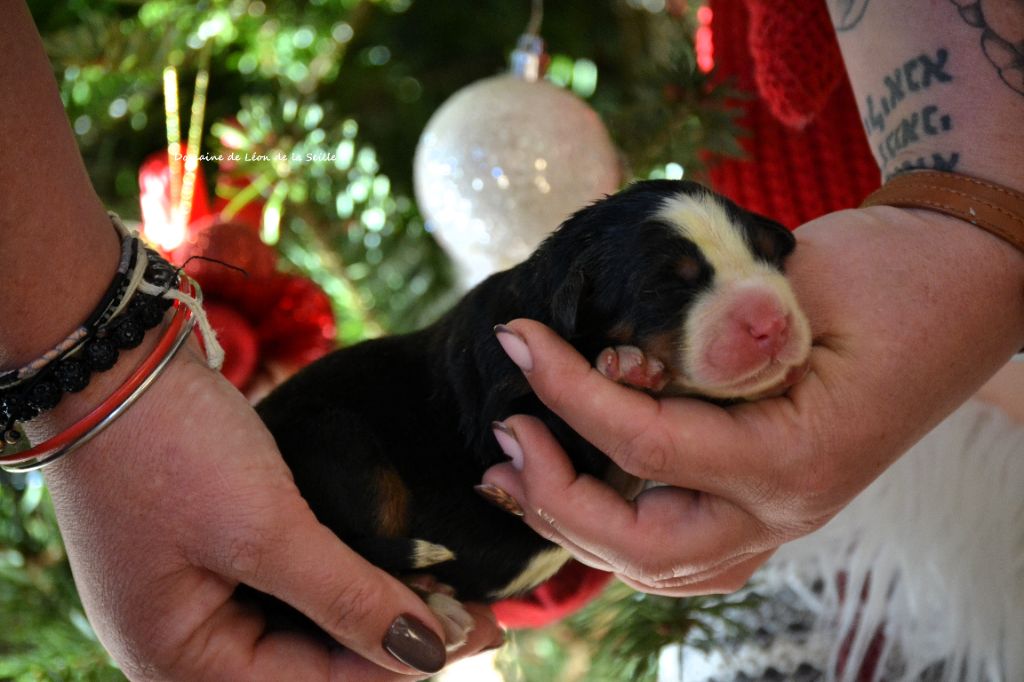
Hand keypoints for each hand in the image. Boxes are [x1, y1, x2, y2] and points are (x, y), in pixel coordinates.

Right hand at [42, 341, 501, 680]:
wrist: (112, 362)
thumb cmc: (170, 447)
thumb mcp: (264, 529)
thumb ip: (344, 598)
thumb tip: (425, 654)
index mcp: (178, 663)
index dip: (399, 664)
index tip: (479, 635)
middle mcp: (186, 646)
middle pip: (311, 668)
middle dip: (392, 644)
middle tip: (478, 621)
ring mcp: (199, 599)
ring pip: (306, 632)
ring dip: (375, 614)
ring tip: (452, 599)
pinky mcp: (215, 556)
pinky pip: (290, 591)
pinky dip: (343, 584)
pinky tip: (394, 572)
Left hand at [482, 207, 1023, 595]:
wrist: (958, 286)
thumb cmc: (892, 276)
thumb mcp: (792, 290)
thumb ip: (702, 336)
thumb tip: (603, 357)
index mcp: (798, 459)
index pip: (649, 444)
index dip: (570, 389)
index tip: (519, 337)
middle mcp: (784, 509)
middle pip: (642, 547)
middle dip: (556, 494)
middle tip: (504, 432)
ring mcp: (774, 516)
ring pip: (653, 562)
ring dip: (573, 520)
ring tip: (510, 467)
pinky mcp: (759, 500)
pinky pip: (673, 544)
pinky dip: (611, 522)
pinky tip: (565, 486)